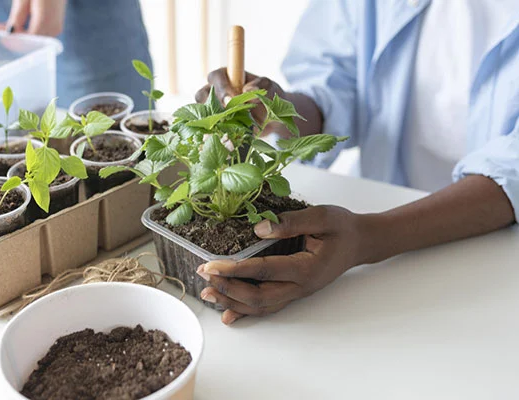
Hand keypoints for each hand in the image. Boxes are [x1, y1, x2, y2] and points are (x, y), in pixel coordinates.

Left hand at [0, 0, 66, 36]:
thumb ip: (18, 16)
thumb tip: (10, 32)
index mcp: (45, 19)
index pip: (28, 39)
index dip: (13, 39)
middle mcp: (53, 27)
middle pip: (31, 41)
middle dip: (15, 38)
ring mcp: (56, 28)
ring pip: (35, 40)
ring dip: (20, 35)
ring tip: (4, 25)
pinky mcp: (56, 26)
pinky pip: (40, 35)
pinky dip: (27, 32)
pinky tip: (17, 25)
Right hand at [195, 68, 287, 126]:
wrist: (272, 117)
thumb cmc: (268, 96)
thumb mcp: (268, 86)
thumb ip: (259, 85)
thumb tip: (247, 90)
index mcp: (226, 76)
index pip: (216, 77)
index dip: (220, 88)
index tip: (231, 99)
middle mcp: (215, 91)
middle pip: (202, 94)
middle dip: (211, 104)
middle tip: (226, 113)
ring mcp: (213, 108)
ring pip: (202, 112)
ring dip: (211, 118)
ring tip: (224, 125)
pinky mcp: (215, 123)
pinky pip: (208, 127)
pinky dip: (214, 130)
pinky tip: (224, 134)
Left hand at [196, 205, 369, 324]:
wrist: (360, 242)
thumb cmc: (342, 227)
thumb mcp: (322, 216)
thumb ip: (291, 222)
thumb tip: (258, 230)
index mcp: (306, 268)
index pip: (263, 271)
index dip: (235, 269)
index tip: (211, 264)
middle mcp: (300, 286)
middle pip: (258, 297)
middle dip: (227, 288)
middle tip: (203, 276)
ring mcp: (296, 293)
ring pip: (260, 306)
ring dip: (232, 302)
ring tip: (207, 293)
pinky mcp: (292, 292)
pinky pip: (267, 307)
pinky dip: (245, 312)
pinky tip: (227, 315)